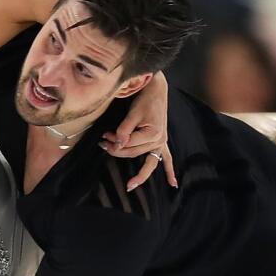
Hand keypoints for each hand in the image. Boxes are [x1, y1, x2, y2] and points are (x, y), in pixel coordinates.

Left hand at [102, 72, 176, 189]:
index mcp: (153, 134)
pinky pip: (167, 159)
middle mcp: (159, 140)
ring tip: (130, 185)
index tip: (103, 136)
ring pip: (149, 162)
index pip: (129, 143)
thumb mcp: (133, 113)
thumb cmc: (145, 99)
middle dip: (118, 151)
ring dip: (140, 174)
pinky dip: (169, 171)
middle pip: (135, 153)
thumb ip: (124, 129)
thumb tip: (116, 144)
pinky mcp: (162, 140)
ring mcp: (161, 142)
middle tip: (103, 145)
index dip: (114, 141)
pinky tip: (173, 184)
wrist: (156, 89)